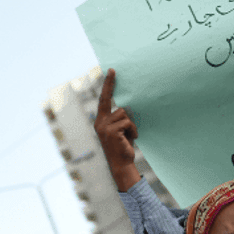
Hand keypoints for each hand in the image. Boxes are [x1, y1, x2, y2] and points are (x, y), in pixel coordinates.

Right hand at [94, 69, 140, 191]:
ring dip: (131, 124)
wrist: (122, 164)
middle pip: (108, 100)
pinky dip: (133, 130)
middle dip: (109, 84)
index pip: (103, 100)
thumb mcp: (120, 130)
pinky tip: (131, 139)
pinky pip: (127, 122)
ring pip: (123, 113)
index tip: (111, 71)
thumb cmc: (123, 147)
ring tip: (129, 135)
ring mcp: (104, 127)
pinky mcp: (111, 132)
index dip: (107, 86)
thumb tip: (127, 105)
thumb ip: (119, 119)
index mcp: (101, 121)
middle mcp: (99, 123)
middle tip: (113, 69)